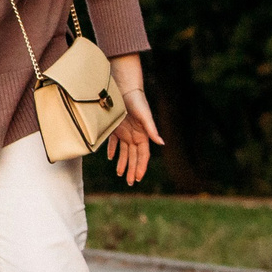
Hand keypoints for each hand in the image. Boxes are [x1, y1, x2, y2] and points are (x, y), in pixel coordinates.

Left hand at [107, 54, 161, 185]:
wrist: (124, 88)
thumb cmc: (136, 102)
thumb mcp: (145, 116)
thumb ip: (152, 130)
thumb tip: (162, 143)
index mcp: (142, 135)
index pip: (142, 155)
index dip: (140, 167)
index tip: (137, 178)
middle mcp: (134, 136)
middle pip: (133, 157)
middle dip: (132, 169)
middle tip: (129, 182)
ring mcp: (125, 132)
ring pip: (124, 152)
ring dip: (122, 162)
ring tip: (120, 174)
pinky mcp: (116, 127)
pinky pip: (114, 142)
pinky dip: (112, 150)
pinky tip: (110, 158)